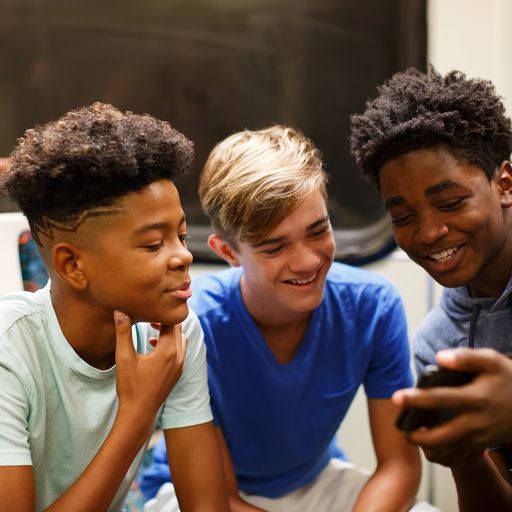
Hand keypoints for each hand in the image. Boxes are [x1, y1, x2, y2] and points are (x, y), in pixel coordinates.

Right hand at [114, 311, 187, 422]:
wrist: (139, 414)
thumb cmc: (130, 387)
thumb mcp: (124, 358)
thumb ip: (123, 332)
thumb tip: (120, 311)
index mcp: (168, 351)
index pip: (171, 323)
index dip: (161, 313)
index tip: (149, 308)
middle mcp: (178, 357)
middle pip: (178, 330)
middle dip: (165, 321)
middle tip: (149, 315)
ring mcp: (180, 366)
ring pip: (181, 340)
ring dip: (169, 333)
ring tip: (152, 329)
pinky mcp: (177, 373)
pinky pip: (179, 351)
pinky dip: (170, 344)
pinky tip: (153, 346)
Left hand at [393, 348, 511, 452]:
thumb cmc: (508, 378)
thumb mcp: (491, 361)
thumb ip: (465, 358)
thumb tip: (439, 357)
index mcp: (475, 399)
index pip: (440, 399)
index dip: (416, 399)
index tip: (396, 397)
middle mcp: (476, 422)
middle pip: (441, 435)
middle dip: (418, 436)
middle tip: (401, 431)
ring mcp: (480, 437)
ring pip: (449, 449)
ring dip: (428, 446)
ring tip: (411, 437)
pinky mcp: (482, 445)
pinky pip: (458, 453)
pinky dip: (442, 450)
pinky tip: (428, 442)